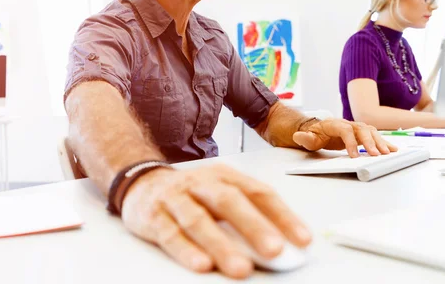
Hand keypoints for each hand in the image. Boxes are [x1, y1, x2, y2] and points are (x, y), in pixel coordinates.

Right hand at [121, 164, 311, 278]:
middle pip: (228, 202)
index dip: (282, 215)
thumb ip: (247, 215)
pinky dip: (185, 250)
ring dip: (220, 244)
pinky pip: (169, 234)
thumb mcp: (219, 194)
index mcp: (224, 176)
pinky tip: (201, 265)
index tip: (302, 240)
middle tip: (275, 250)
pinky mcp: (153, 216)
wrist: (142, 182)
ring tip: (241, 268)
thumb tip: (282, 247)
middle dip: (253, 226)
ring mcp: (175, 199)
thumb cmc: (190, 193)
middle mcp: (200, 184)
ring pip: (198, 220)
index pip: (258, 192)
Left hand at [293, 119, 397, 157]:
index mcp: (334, 124)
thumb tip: (298, 136)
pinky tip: (393, 149)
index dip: (351, 142)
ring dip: (379, 142)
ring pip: (370, 131)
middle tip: (375, 155)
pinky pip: (375, 136)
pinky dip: (384, 142)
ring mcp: (356, 127)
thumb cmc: (315, 135)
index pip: (345, 130)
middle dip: (369, 142)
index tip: (354, 156)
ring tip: (387, 153)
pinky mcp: (362, 133)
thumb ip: (304, 138)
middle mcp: (348, 123)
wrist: (319, 129)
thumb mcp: (307, 138)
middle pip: (361, 129)